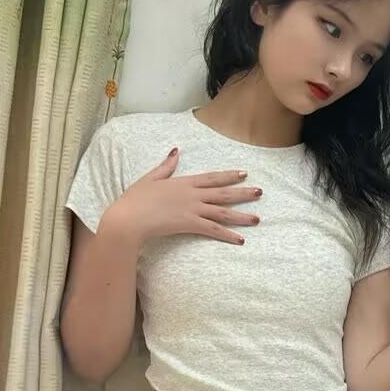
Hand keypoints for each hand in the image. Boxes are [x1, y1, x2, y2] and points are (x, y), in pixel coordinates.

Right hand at [102, 149, 261, 246]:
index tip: (244, 174)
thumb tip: (176, 151)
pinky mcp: (189, 224)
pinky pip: (213, 230)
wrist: (129, 218)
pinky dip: (228, 235)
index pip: (212, 178)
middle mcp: (192, 194)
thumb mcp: (151, 178)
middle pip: (223, 193)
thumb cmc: (135, 199)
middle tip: (260, 192)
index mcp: (184, 182)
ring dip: (241, 216)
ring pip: (222, 212)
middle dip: (243, 193)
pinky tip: (241, 240)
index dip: (229, 175)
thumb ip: (166, 166)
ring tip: (258, 219)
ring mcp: (192, 209)